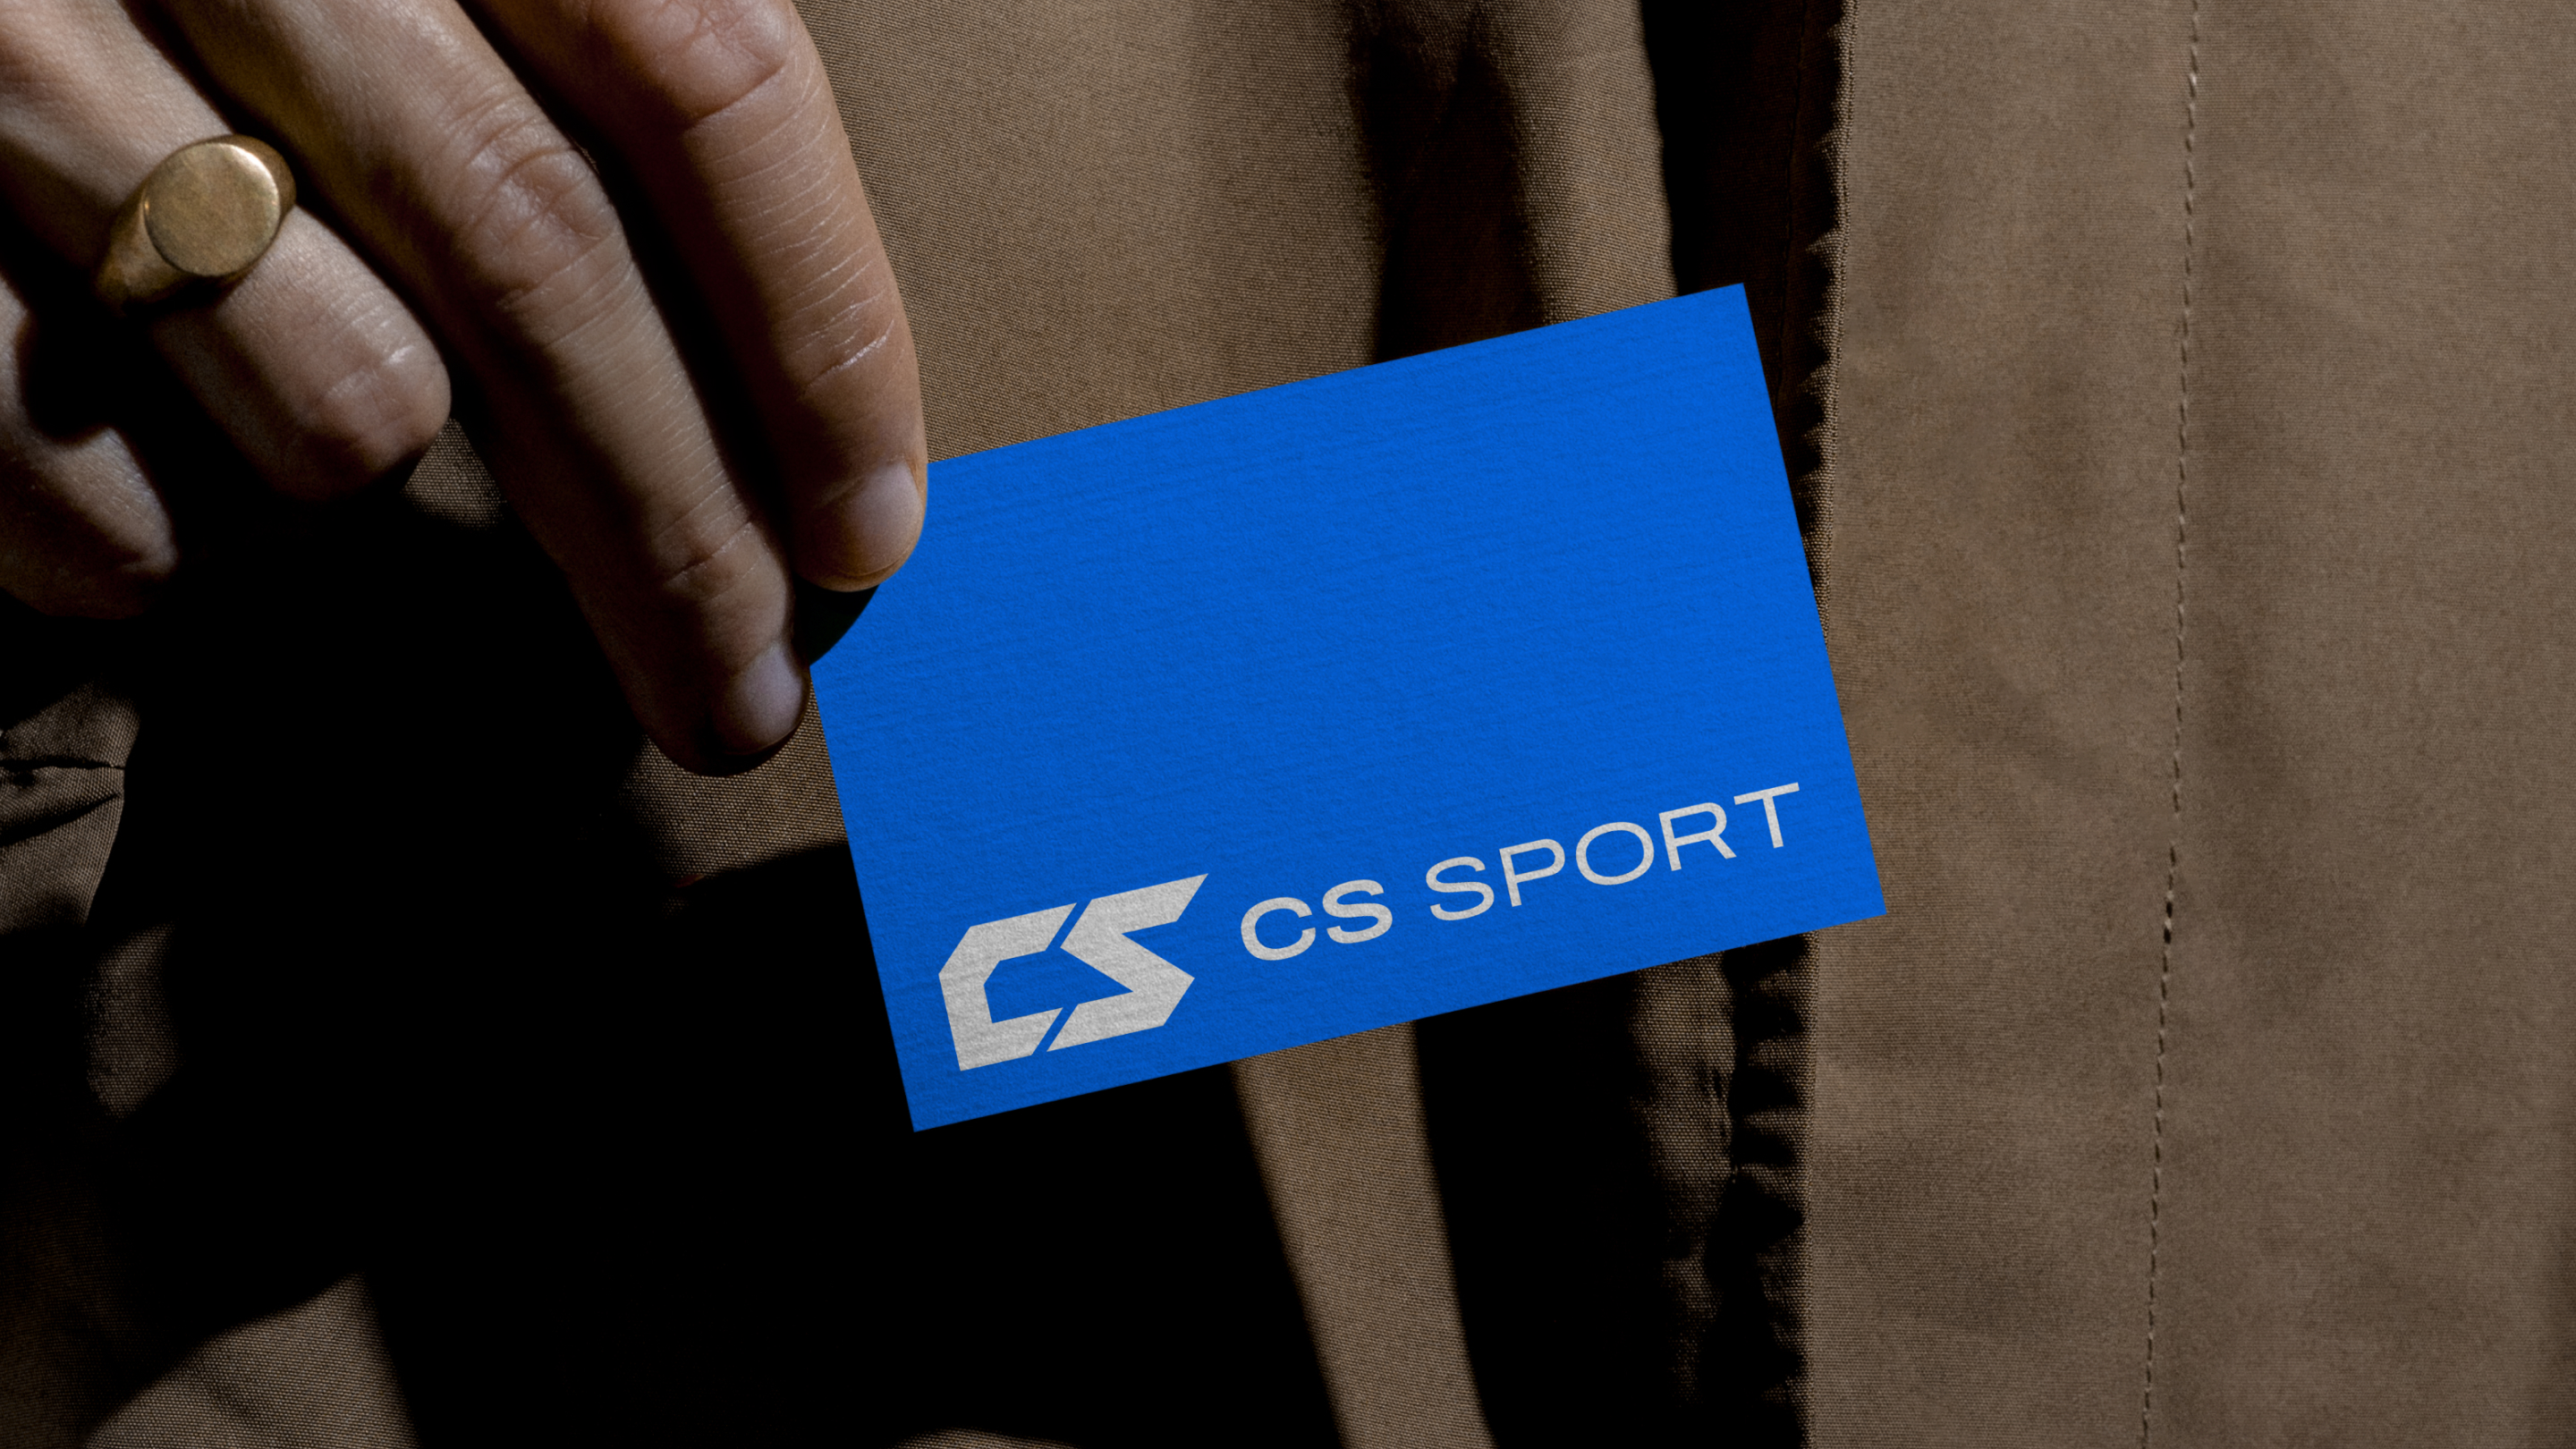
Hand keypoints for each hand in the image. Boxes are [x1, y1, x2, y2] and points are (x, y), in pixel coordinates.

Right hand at [0, 0, 926, 771]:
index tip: (868, 529)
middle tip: (738, 699)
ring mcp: (21, 51)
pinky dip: (129, 538)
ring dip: (353, 445)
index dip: (820, 327)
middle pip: (543, 261)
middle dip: (674, 533)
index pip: (701, 76)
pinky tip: (133, 495)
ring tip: (325, 413)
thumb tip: (792, 372)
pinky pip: (68, 471)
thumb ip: (576, 68)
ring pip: (328, 387)